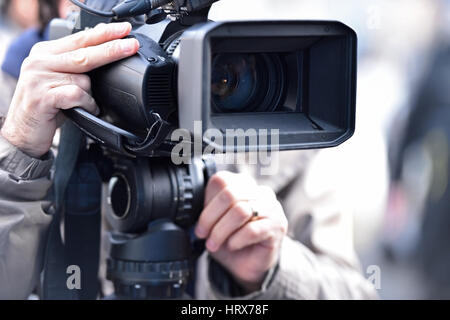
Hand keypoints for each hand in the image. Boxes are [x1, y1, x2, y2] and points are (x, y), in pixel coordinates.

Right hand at [0, 22, 139, 157]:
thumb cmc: (48, 107)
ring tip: (84, 105)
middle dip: (111, 49)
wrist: (23, 133)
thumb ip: (77, 66)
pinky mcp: (42, 97)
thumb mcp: (60, 80)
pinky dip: (87, 104)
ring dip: (91, 95)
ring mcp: (39, 78)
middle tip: (131, 45)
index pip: (80, 39)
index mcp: (46, 52)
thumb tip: (109, 53)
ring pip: (83, 79)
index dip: (104, 34)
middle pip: (84, 53)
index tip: (124, 30)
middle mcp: (40, 61)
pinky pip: (77, 96)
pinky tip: (85, 110)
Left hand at [195, 171, 287, 292]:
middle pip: (230, 195)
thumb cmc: (231, 239)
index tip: (200, 226)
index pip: (222, 181)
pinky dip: (237, 240)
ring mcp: (271, 207)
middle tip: (204, 236)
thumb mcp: (214, 222)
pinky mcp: (278, 225)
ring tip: (215, 244)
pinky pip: (252, 230)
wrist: (248, 264)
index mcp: (242, 184)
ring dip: (221, 231)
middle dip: (211, 219)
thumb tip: (194, 207)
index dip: (206, 205)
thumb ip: (207, 209)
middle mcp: (259, 191)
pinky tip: (233, 245)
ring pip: (241, 211)